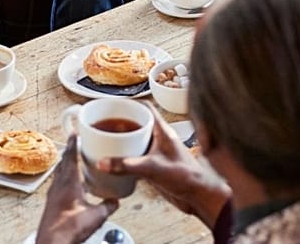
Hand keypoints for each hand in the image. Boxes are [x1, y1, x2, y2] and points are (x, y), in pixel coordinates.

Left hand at [36, 136, 116, 243]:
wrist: (52, 243)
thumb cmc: (68, 229)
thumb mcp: (96, 216)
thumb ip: (108, 206)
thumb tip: (115, 201)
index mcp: (68, 183)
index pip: (70, 156)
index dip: (73, 143)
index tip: (75, 132)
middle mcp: (58, 186)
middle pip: (63, 162)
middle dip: (69, 151)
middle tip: (75, 143)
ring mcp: (52, 195)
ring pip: (59, 173)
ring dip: (66, 164)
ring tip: (73, 161)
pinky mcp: (51, 204)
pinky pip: (58, 184)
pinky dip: (64, 178)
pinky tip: (71, 185)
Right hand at [100, 108, 230, 226]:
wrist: (198, 196)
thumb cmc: (187, 177)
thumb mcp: (153, 168)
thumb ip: (128, 165)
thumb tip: (103, 162)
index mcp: (162, 131)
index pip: (145, 109)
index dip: (129, 104)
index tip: (112, 105)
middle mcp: (159, 139)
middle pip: (137, 124)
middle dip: (120, 124)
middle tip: (102, 125)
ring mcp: (156, 153)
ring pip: (135, 142)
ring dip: (121, 142)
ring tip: (103, 143)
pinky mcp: (154, 167)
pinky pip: (136, 158)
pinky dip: (125, 158)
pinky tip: (114, 164)